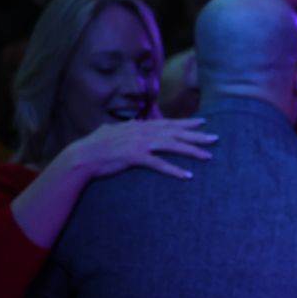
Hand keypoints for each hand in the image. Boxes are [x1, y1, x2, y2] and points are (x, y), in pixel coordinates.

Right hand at [69, 118, 216, 180]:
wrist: (81, 156)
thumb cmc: (94, 145)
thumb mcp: (111, 131)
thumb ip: (123, 127)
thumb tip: (128, 123)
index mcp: (138, 126)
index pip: (168, 123)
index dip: (187, 122)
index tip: (203, 121)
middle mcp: (142, 131)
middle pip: (175, 132)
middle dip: (197, 135)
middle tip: (215, 138)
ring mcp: (139, 143)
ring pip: (172, 146)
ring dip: (191, 151)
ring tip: (208, 156)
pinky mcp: (134, 157)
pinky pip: (159, 164)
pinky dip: (174, 169)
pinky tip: (187, 175)